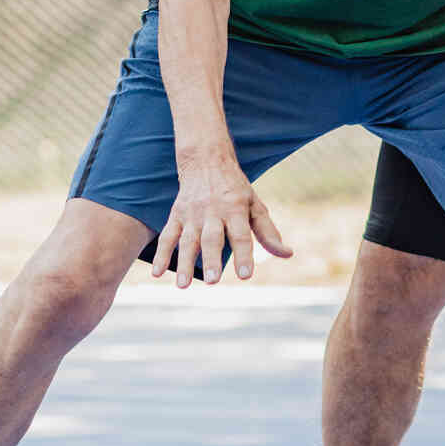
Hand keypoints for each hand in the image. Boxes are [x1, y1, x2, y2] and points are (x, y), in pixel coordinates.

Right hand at [153, 153, 293, 286]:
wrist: (206, 160)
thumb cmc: (236, 188)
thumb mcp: (255, 205)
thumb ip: (268, 232)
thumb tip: (286, 254)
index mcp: (236, 209)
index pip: (241, 234)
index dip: (244, 255)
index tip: (245, 275)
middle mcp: (213, 211)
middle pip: (212, 238)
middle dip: (212, 259)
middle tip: (213, 281)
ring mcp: (192, 214)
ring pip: (187, 240)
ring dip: (184, 263)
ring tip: (183, 285)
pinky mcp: (177, 215)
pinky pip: (168, 235)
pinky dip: (162, 254)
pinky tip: (158, 273)